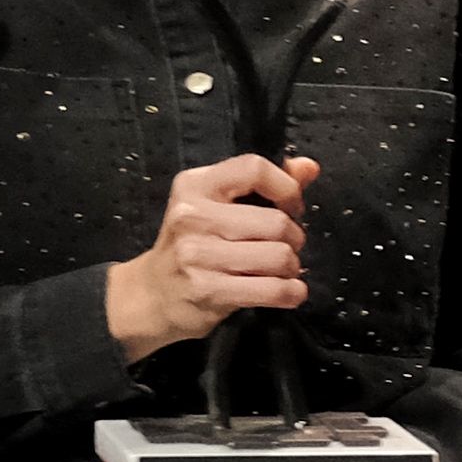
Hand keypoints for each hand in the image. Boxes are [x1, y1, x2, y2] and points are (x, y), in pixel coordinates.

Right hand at [102, 151, 317, 356]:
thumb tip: (309, 167)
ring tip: (280, 271)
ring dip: (291, 268)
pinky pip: (273, 289)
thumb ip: (263, 185)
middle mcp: (192, 215)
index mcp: (196, 185)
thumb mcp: (217, 206)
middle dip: (294, 239)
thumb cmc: (194, 244)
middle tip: (284, 248)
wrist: (152, 294)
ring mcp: (197, 253)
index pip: (254, 169)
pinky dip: (291, 293)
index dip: (287, 188)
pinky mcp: (207, 289)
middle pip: (277, 222)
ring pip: (280, 256)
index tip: (291, 209)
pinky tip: (288, 292)